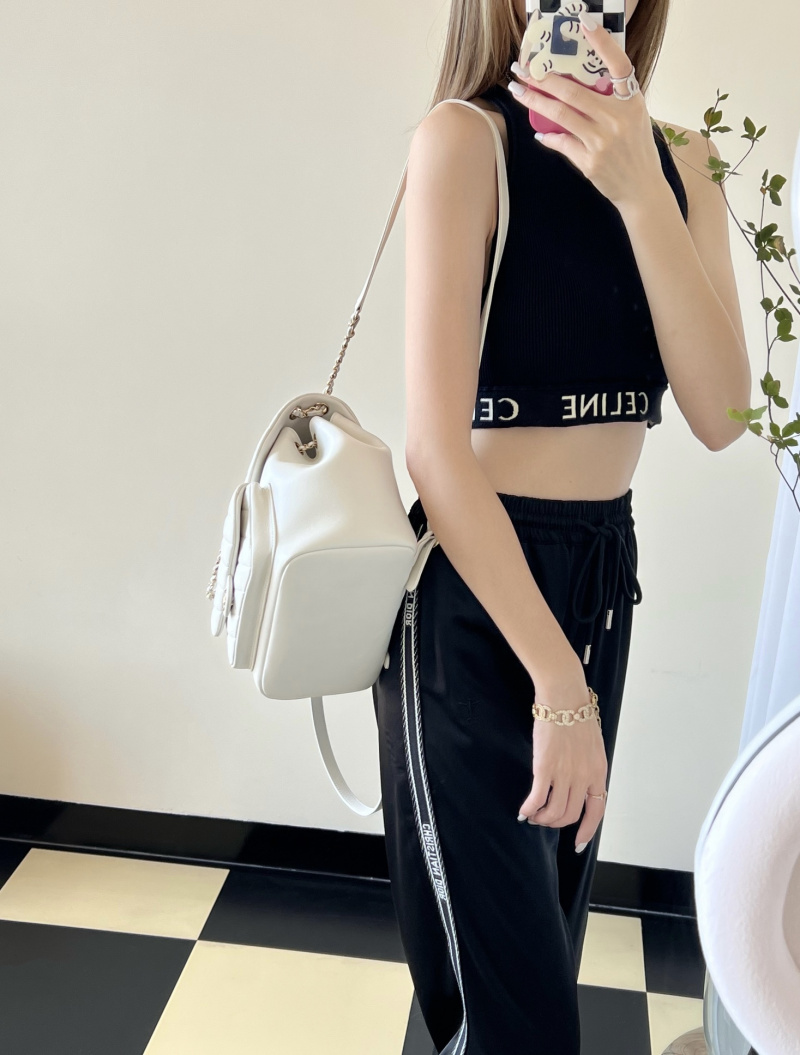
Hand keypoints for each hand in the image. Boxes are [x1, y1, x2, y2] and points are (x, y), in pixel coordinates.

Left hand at [507, 15, 664, 210]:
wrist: (643, 190)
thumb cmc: (637, 151)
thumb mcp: (635, 118)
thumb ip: (613, 101)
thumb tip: (582, 84)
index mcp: (631, 102)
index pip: (618, 64)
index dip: (601, 42)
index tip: (583, 22)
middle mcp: (617, 119)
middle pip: (573, 91)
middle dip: (542, 78)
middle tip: (522, 68)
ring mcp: (602, 142)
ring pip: (560, 115)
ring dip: (534, 102)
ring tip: (517, 91)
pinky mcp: (589, 162)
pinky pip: (561, 144)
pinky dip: (548, 137)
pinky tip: (538, 132)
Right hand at [518, 673, 607, 853]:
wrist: (564, 697)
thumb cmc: (576, 715)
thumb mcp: (592, 745)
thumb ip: (587, 766)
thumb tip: (578, 784)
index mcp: (598, 771)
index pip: (597, 811)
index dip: (586, 831)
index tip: (577, 843)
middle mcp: (584, 777)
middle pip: (570, 814)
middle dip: (555, 823)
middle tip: (543, 819)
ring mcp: (565, 773)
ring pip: (553, 812)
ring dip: (541, 818)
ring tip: (532, 815)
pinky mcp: (545, 767)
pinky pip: (537, 798)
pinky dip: (529, 809)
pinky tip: (523, 810)